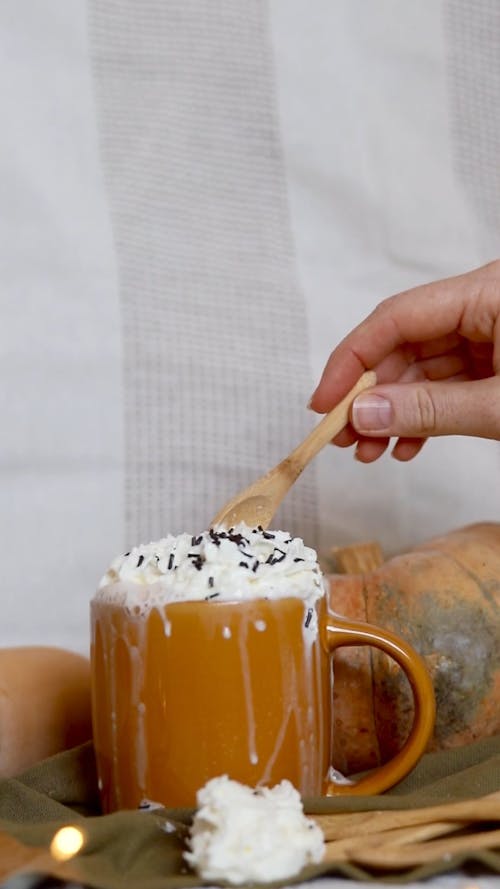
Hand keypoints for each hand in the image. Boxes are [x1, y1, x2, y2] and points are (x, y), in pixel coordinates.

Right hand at [309, 260, 499, 461]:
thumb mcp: (499, 407)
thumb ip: (431, 410)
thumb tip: (362, 414)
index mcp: (487, 293)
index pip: (395, 317)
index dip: (351, 361)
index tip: (324, 403)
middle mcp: (484, 305)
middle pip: (403, 344)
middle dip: (370, 395)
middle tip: (342, 436)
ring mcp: (492, 333)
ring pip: (421, 368)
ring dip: (393, 412)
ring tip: (369, 450)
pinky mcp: (497, 361)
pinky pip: (448, 382)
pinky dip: (425, 414)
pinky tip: (406, 445)